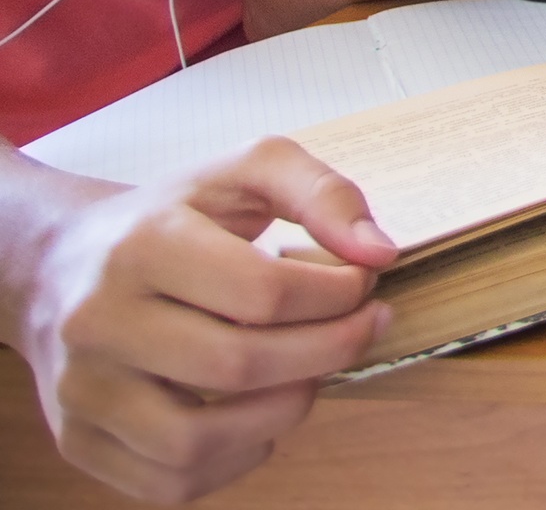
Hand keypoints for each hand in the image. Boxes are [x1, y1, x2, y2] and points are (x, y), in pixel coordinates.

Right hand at [12, 142, 395, 502]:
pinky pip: (170, 481)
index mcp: (143, 246)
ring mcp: (81, 390)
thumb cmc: (172, 218)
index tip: (365, 284)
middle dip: (328, 352)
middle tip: (363, 329)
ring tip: (311, 374)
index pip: (264, 292)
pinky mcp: (78, 442)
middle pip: (238, 365)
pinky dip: (234, 460)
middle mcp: (98, 322)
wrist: (62, 266)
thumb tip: (379, 252)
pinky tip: (259, 415)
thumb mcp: (247, 171)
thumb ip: (323, 192)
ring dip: (283, 413)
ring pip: (197, 439)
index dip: (338, 295)